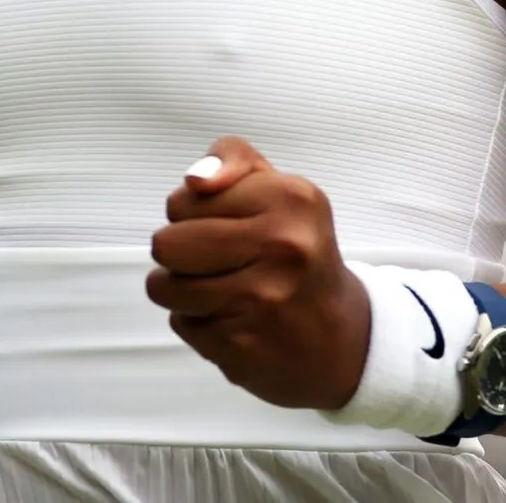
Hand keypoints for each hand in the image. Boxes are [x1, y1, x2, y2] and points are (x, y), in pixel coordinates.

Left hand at [145, 136, 370, 410]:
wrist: (342, 339)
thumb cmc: (295, 252)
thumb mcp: (278, 189)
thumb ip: (232, 159)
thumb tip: (196, 178)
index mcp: (291, 199)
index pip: (182, 200)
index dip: (191, 213)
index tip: (227, 225)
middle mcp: (283, 247)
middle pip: (166, 244)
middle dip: (180, 253)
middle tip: (219, 261)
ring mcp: (263, 300)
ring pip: (163, 287)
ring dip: (182, 291)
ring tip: (223, 290)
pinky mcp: (244, 346)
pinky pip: (182, 324)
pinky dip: (199, 324)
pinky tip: (235, 321)